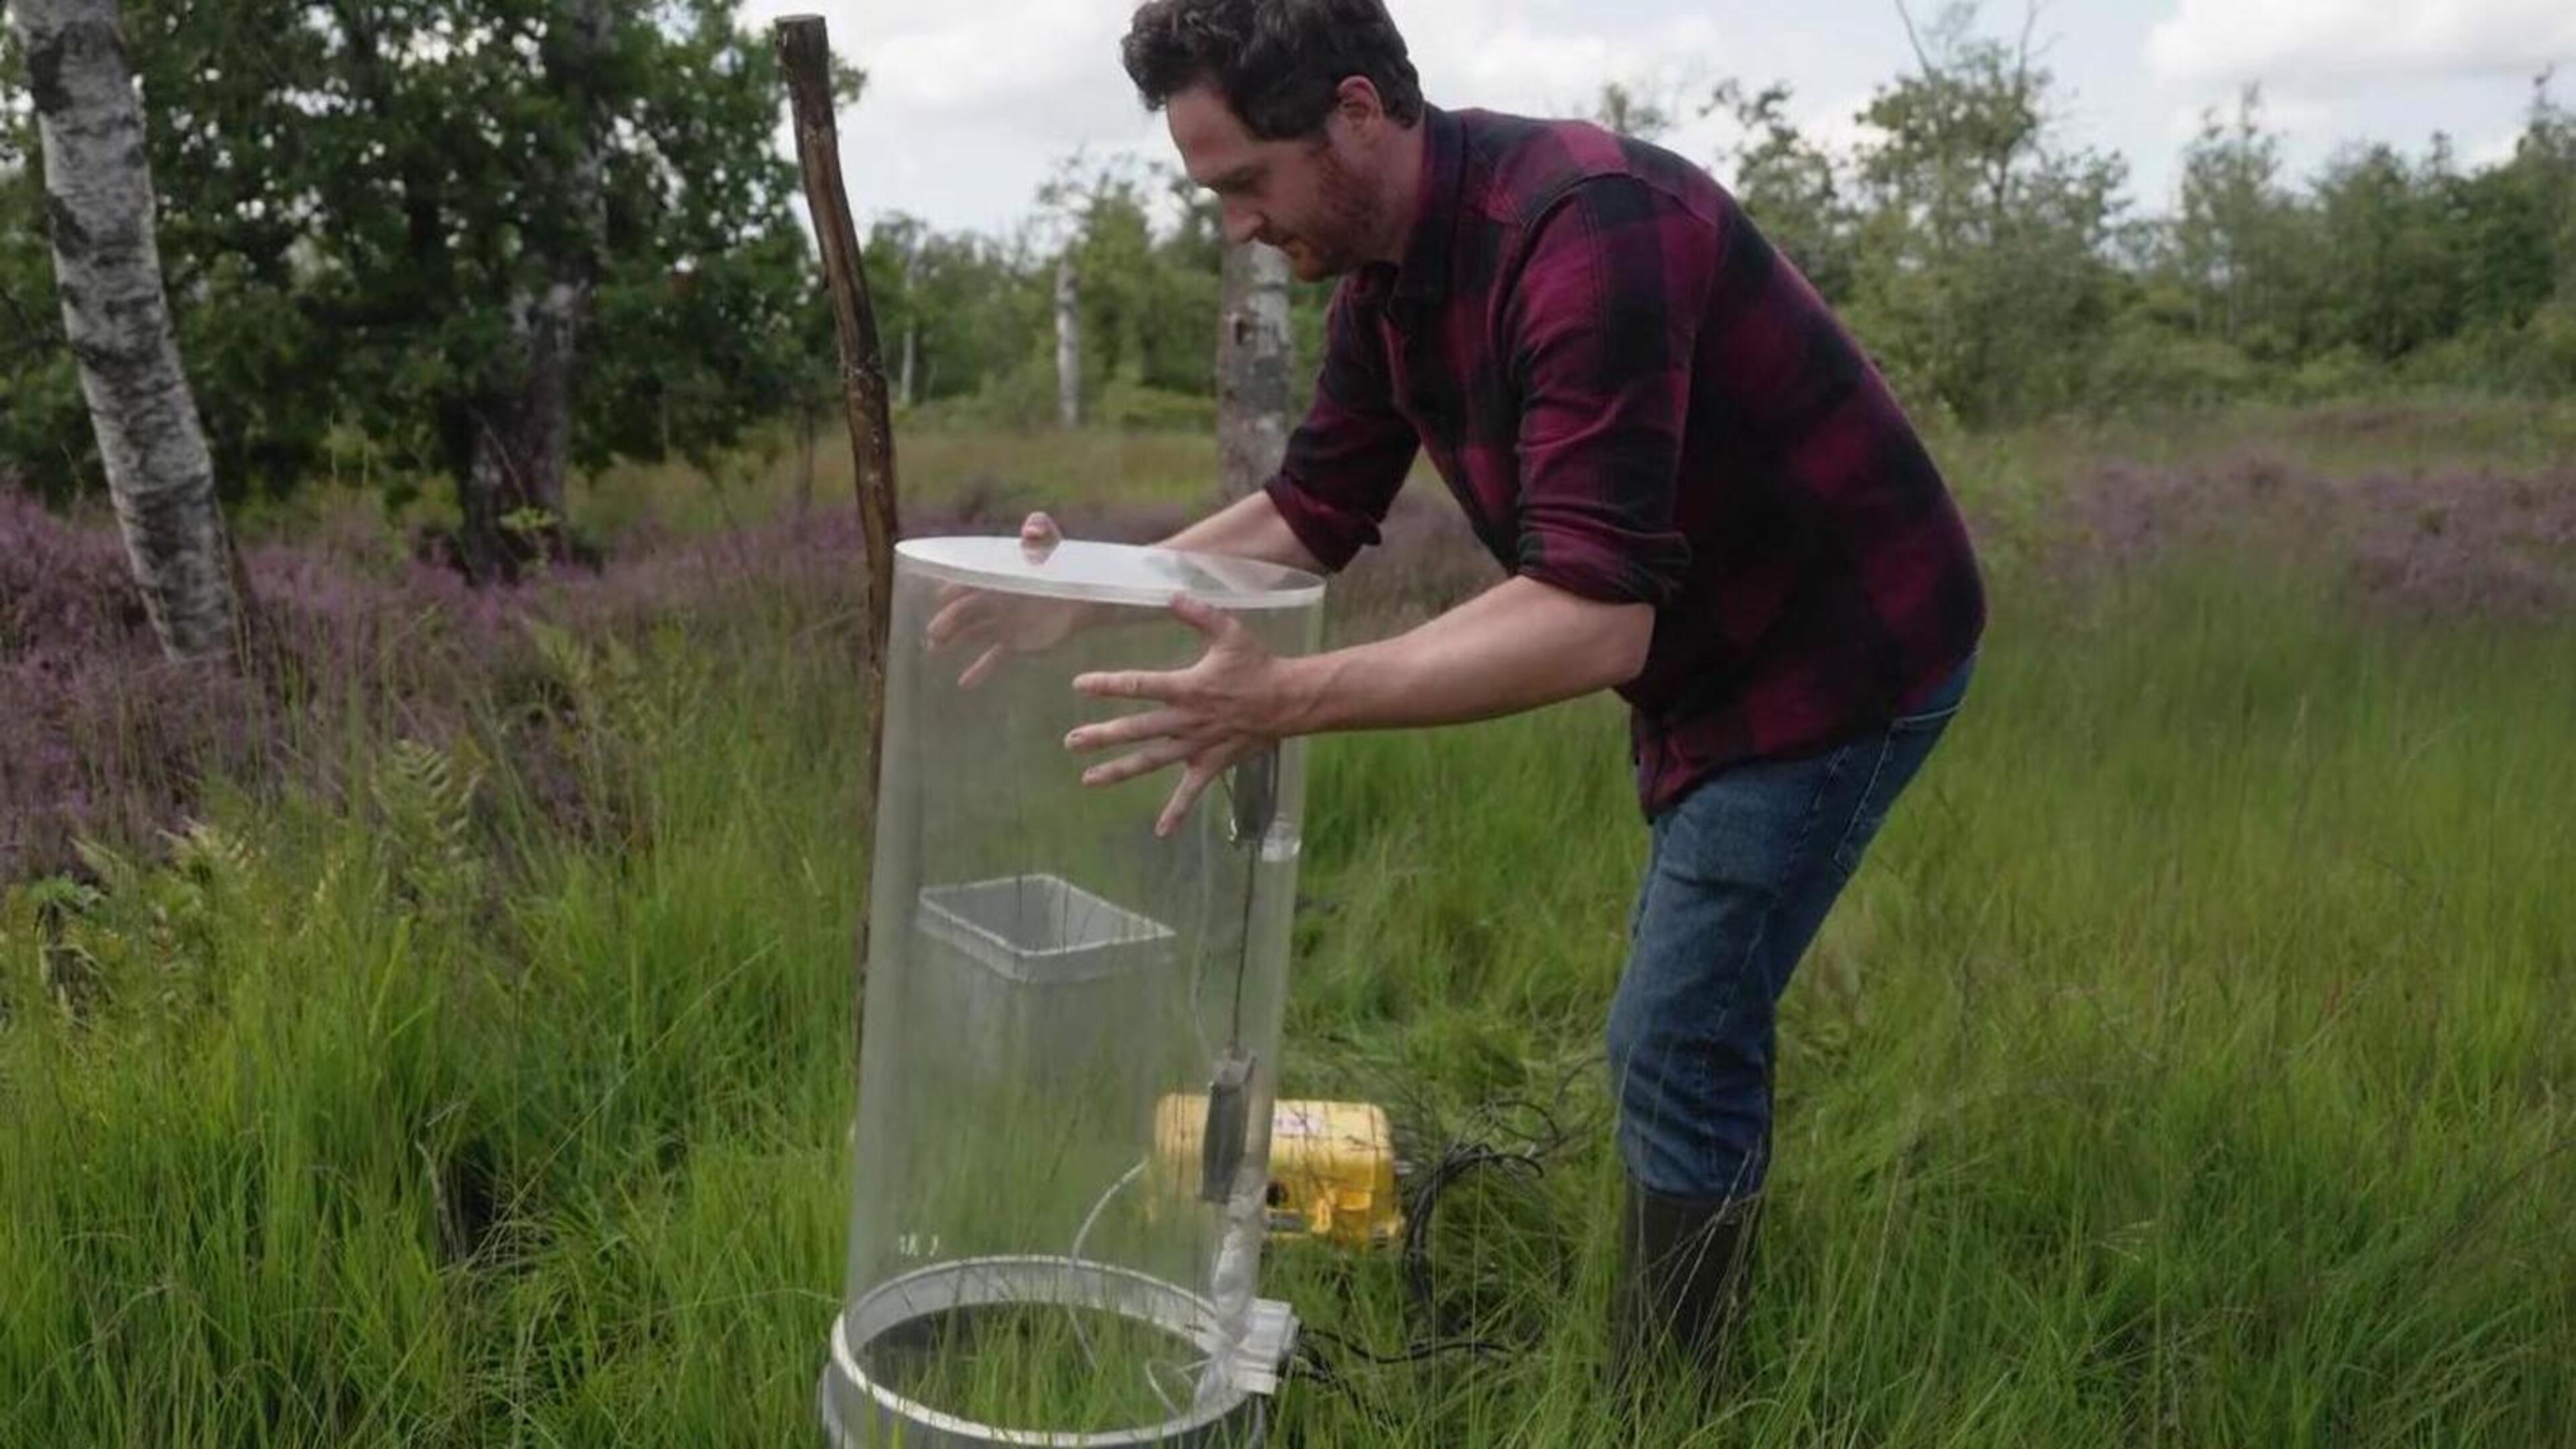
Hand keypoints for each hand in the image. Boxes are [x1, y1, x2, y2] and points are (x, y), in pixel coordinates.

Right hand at [923, 512, 1097, 687]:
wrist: (1085, 597)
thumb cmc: (1066, 566)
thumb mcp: (1053, 544)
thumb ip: (1042, 529)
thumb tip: (1030, 528)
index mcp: (997, 577)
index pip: (969, 582)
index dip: (953, 589)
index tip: (939, 597)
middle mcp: (994, 601)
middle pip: (965, 611)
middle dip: (947, 621)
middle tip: (933, 633)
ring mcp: (1002, 623)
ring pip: (971, 633)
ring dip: (953, 641)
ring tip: (934, 651)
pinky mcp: (1014, 643)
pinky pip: (993, 658)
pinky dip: (979, 670)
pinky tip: (963, 683)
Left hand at [1065, 594, 1308, 836]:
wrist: (1290, 700)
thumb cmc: (1258, 664)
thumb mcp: (1230, 632)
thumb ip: (1198, 613)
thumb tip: (1171, 593)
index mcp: (1187, 688)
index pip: (1139, 686)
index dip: (1108, 685)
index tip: (1080, 686)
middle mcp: (1186, 720)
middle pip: (1136, 730)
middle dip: (1101, 736)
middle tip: (1070, 742)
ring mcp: (1197, 746)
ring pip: (1152, 761)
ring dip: (1120, 771)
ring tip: (1088, 780)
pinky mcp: (1212, 764)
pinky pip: (1192, 792)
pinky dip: (1177, 812)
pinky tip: (1161, 831)